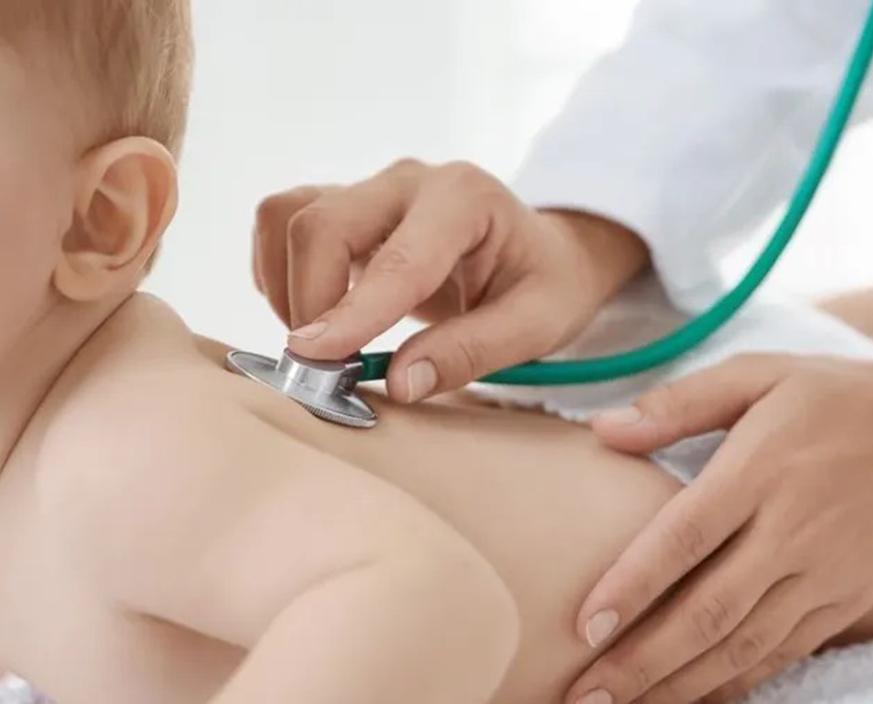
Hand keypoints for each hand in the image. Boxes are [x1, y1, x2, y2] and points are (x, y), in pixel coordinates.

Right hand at [252, 160, 646, 401]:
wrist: (543, 254)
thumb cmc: (546, 286)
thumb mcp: (536, 325)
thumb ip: (471, 352)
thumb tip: (397, 383)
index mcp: (466, 199)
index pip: (398, 257)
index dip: (355, 310)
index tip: (317, 357)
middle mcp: (410, 182)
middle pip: (322, 223)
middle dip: (309, 301)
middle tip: (326, 370)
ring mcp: (372, 191)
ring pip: (289, 215)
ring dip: (285, 284)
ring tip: (321, 343)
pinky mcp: (345, 208)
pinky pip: (282, 224)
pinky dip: (277, 272)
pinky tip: (315, 317)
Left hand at [566, 354, 872, 703]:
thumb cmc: (835, 396)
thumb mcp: (758, 374)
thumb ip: (679, 403)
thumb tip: (603, 429)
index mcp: (760, 471)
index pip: (684, 539)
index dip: (632, 587)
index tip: (584, 627)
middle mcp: (790, 532)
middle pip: (707, 612)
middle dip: (641, 662)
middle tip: (585, 696)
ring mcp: (823, 575)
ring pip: (742, 646)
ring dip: (680, 685)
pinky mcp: (847, 600)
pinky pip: (784, 653)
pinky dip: (737, 682)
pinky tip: (696, 698)